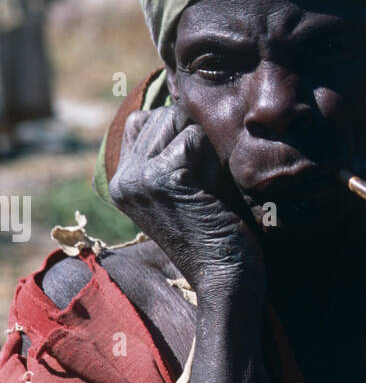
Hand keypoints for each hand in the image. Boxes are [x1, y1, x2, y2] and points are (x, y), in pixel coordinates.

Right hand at [109, 104, 264, 293]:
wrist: (226, 278)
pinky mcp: (161, 177)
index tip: (194, 177)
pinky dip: (211, 161)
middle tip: (205, 188)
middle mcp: (121, 179)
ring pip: (177, 121)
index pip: (141, 121)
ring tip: (208, 190)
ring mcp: (137, 177)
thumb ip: (174, 152)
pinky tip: (212, 194)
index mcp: (121, 182)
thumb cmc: (217, 234)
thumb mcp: (185, 188)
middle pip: (162, 115)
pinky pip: (194, 138)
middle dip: (194, 141)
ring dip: (204, 150)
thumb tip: (184, 104)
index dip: (178, 135)